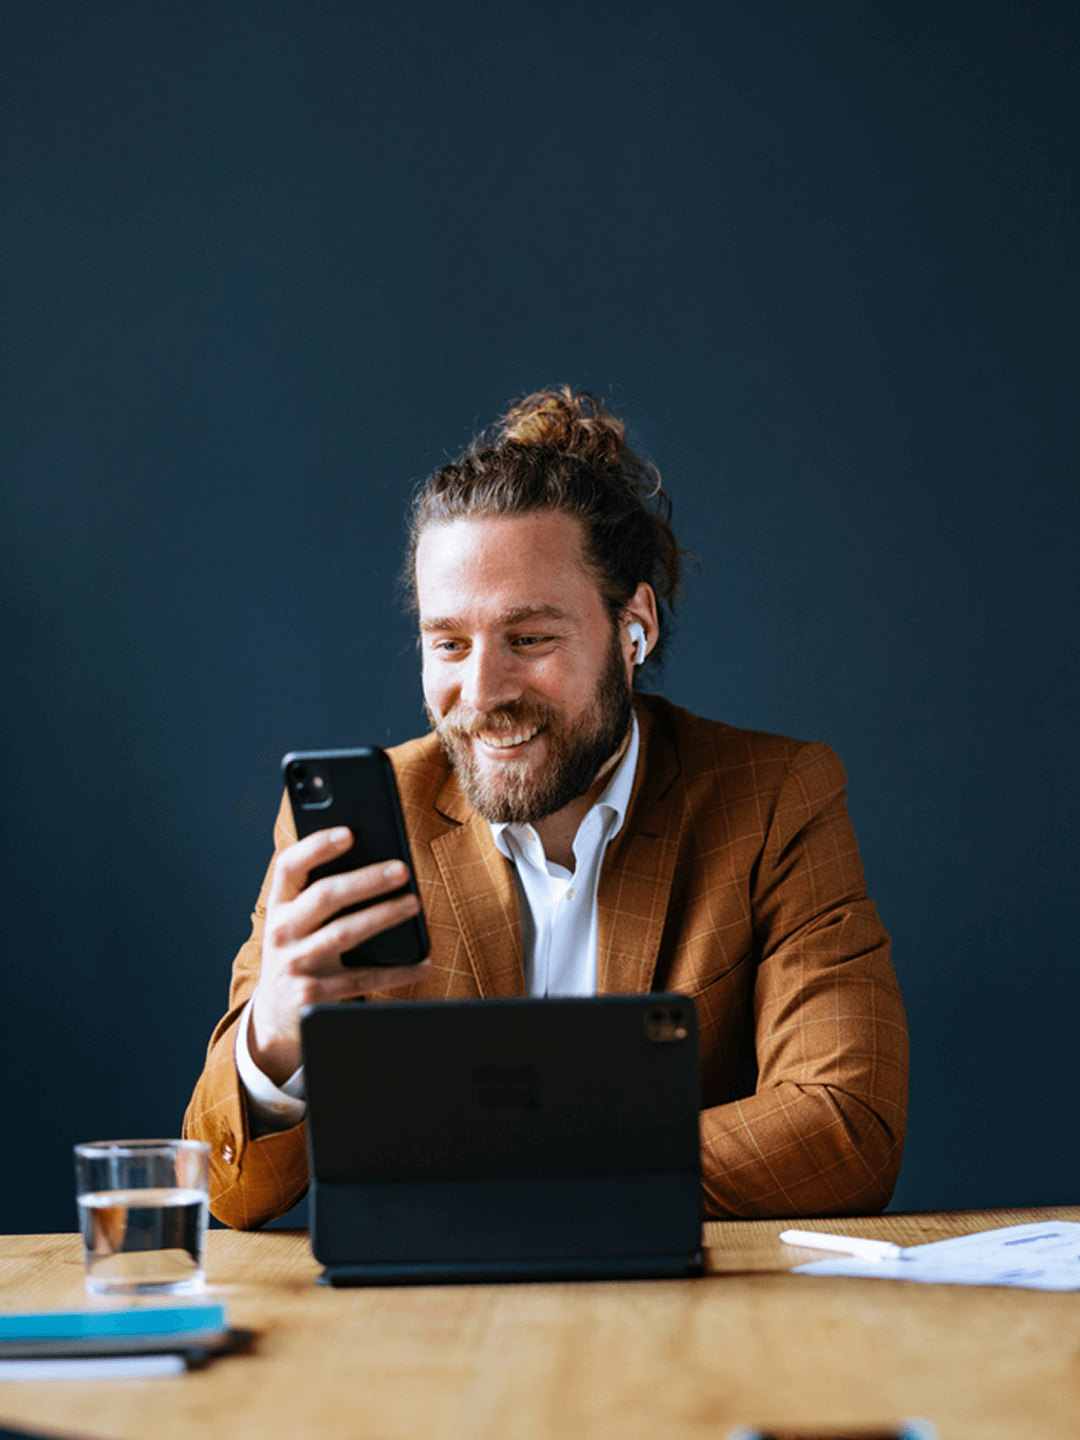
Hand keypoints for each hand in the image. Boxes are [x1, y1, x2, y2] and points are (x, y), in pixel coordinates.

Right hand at [249, 826, 429, 1084]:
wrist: (275, 1018)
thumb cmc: (299, 954)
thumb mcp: (296, 924)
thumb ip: (320, 896)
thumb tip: (377, 864)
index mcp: (278, 907)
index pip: (288, 866)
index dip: (316, 846)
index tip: (348, 833)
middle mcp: (281, 933)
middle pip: (324, 896)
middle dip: (365, 880)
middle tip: (402, 869)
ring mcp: (296, 965)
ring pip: (344, 933)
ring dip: (382, 916)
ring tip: (414, 904)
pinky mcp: (313, 996)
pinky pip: (363, 979)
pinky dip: (398, 971)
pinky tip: (423, 962)